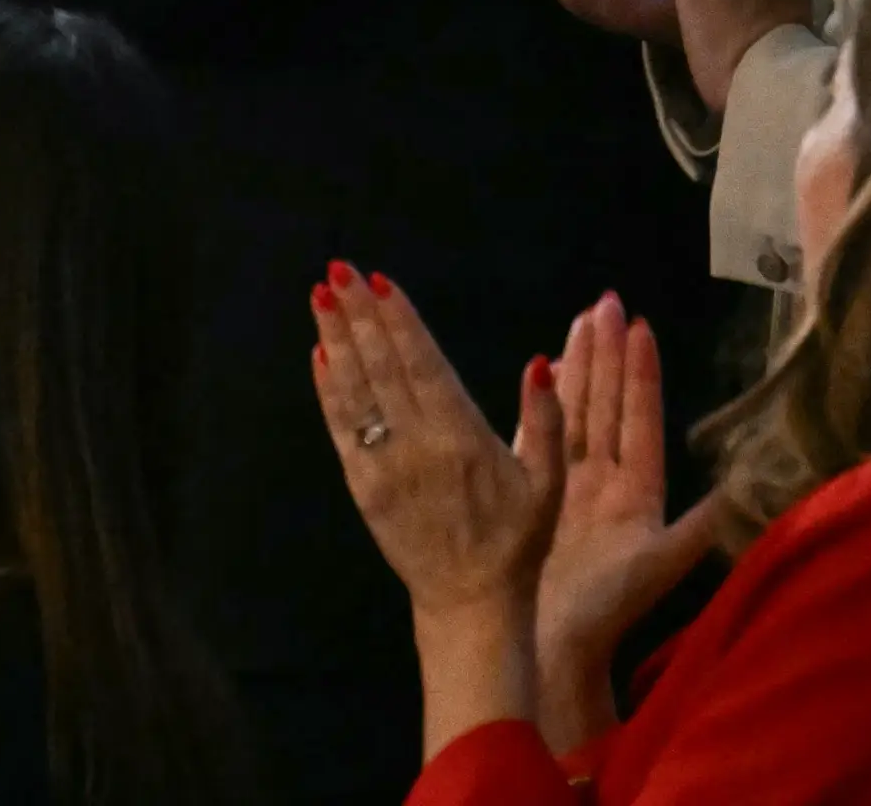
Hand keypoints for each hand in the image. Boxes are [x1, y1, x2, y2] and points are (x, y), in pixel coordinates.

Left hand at [312, 264, 557, 760]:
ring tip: (321, 297)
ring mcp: (384, 464)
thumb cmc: (517, 539)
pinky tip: (321, 357)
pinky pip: (341, 429)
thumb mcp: (549, 483)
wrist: (471, 601)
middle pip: (382, 365)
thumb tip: (541, 361)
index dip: (399, 320)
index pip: (423, 362)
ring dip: (335, 340)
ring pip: (355, 389)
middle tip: (337, 269)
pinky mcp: (363, 486)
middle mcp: (417, 444)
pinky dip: (329, 390)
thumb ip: (546, 420)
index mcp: (462, 436)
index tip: (378, 281)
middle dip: (357, 314)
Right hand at [532, 294, 719, 754]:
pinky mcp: (540, 491)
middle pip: (607, 403)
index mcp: (639, 493)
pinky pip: (542, 432)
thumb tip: (743, 490)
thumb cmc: (605, 609)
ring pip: (578, 410)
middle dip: (606, 352)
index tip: (640, 326)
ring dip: (579, 365)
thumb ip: (698, 530)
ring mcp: (572, 483)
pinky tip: (540, 370)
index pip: (641, 420)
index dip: (640, 374)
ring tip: (580, 319)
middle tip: (605, 301)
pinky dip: (543, 400)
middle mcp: (607, 480)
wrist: (553, 643)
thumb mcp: (658, 568)